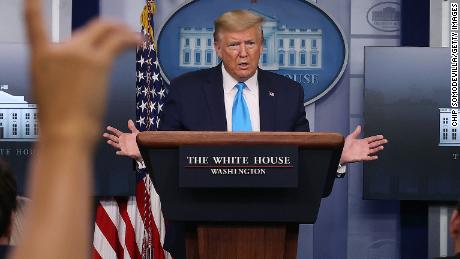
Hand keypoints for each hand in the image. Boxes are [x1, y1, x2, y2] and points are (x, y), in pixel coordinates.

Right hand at [25, 0, 139, 144]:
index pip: (33, 22)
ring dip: (122, 30)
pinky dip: (130, 38)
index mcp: (40, 54)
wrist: (66, 131)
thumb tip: (80, 64)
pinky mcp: (98, 62)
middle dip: (106, 28)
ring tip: (134, 37)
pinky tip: (139, 41)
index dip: (33, 6)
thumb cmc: (57, 117)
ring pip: (105, 30)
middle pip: (87, 28)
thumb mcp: (47, 86)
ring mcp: (79, 53)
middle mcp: (59, 49)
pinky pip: (117, 41)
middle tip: (119, 31)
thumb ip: (60, 68)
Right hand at [103, 119, 141, 159]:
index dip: (112, 130)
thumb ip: (132, 127)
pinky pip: (122, 153)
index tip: (107, 127)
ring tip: (108, 141)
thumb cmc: (139, 140)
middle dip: (109, 136)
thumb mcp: (135, 132)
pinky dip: (120, 152)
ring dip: (112, 143)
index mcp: (124, 136)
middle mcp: (122, 142)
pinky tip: (117, 152)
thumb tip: (129, 120)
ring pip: (116, 145)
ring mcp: (123, 147)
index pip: (116, 132)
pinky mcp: (127, 152)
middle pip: (114, 138)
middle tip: (104, 134)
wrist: (143, 148)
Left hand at [340, 125, 387, 163]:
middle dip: (380, 142)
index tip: (381, 136)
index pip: (371, 139)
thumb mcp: (350, 137)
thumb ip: (356, 132)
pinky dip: (372, 157)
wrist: (341, 153)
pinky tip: (376, 156)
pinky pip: (368, 158)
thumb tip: (359, 126)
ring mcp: (363, 152)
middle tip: (385, 140)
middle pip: (374, 144)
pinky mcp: (362, 157)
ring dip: (377, 149)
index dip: (376, 137)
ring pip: (373, 150)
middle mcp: (364, 147)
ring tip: (382, 146)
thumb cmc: (344, 145)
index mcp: (362, 142)